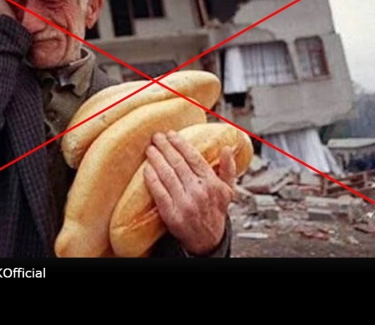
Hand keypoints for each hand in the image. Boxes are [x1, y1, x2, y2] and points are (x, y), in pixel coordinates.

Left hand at [143, 130, 236, 255]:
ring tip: (150, 149)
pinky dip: (152, 179)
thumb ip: (228, 168)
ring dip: (156, 159)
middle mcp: (199, 192)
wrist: (208, 241)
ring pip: (167, 175)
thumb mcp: (228, 191)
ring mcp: (185, 204)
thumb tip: (227, 148)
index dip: (180, 144)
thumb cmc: (215, 213)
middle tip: (156, 137)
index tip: (171, 134)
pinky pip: (159, 193)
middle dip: (165, 147)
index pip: (194, 158)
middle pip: (178, 163)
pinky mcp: (172, 215)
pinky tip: (147, 169)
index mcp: (212, 183)